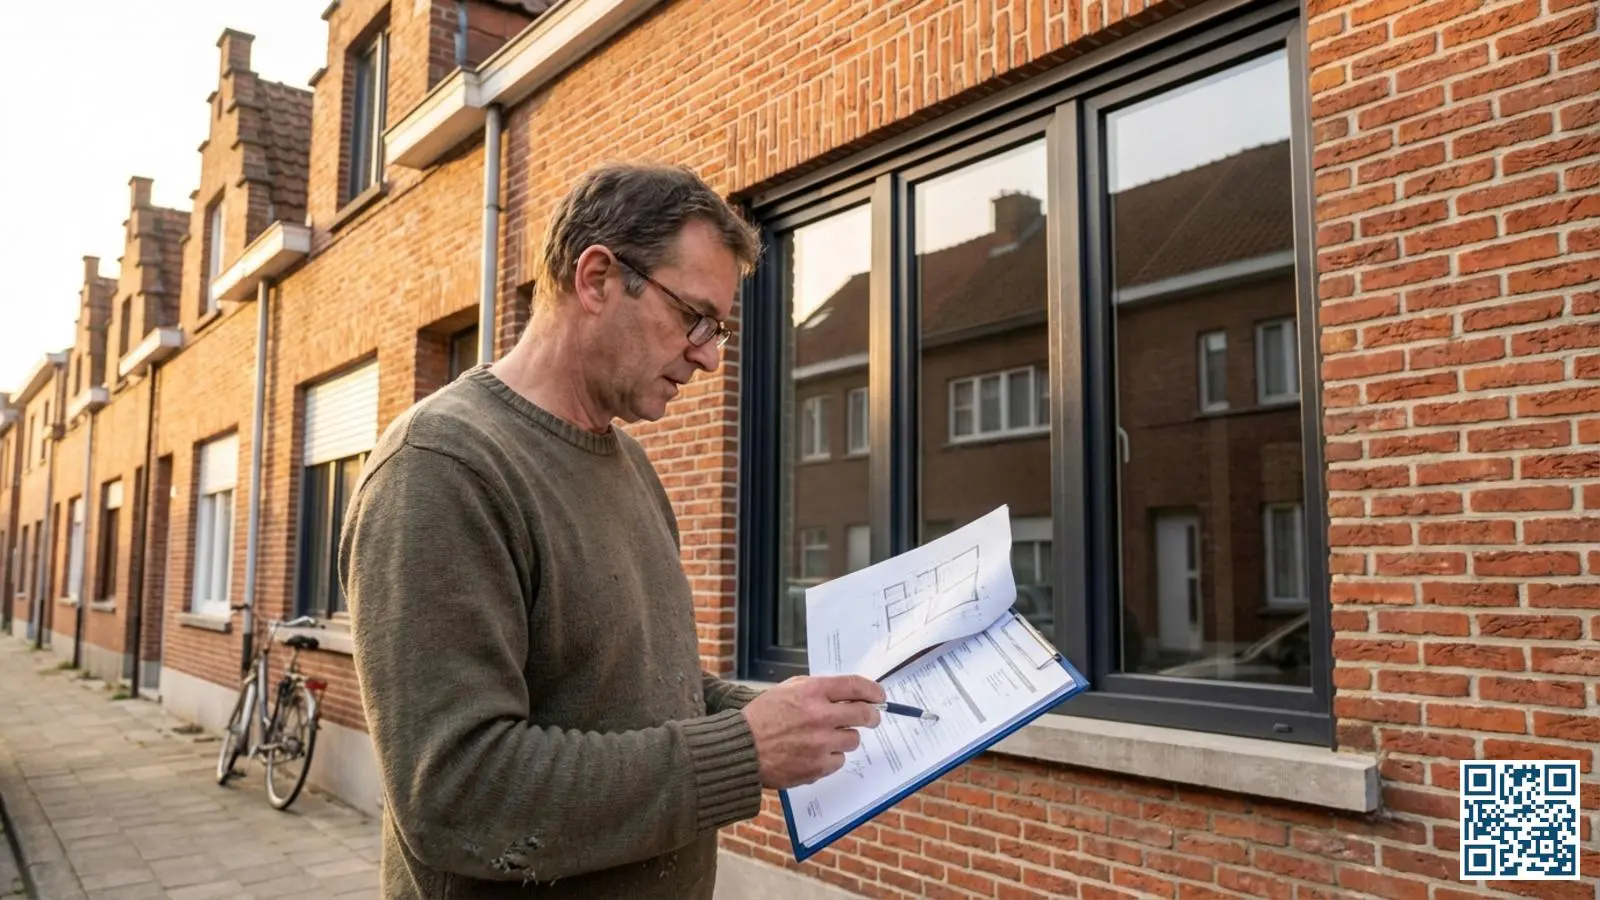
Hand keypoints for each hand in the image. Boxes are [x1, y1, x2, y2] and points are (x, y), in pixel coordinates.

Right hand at [741, 675, 884, 789]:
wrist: (742, 748)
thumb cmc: (762, 717)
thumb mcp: (787, 689)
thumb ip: (817, 689)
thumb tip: (847, 693)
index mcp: (812, 692)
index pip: (855, 686)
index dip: (873, 691)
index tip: (880, 697)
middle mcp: (820, 715)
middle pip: (864, 714)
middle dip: (872, 716)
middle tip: (871, 718)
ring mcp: (821, 743)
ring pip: (853, 740)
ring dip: (845, 738)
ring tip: (825, 738)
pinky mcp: (818, 766)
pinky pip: (839, 760)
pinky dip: (830, 757)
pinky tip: (814, 753)